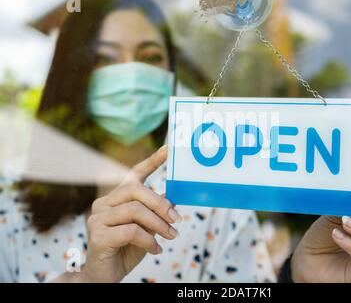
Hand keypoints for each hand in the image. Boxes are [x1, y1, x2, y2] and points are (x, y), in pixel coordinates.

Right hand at [81, 145, 182, 282]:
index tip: (169, 149)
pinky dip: (149, 241)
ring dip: (158, 225)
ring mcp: (98, 218)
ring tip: (170, 237)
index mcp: (117, 198)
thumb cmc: (127, 250)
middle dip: (161, 204)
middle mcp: (104, 204)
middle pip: (136, 190)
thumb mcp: (148, 228)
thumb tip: (177, 195)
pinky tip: (156, 250)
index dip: (152, 161)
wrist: (106, 277)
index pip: (134, 174)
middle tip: (177, 220)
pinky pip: (131, 231)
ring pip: (135, 210)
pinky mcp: (97, 235)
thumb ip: (157, 211)